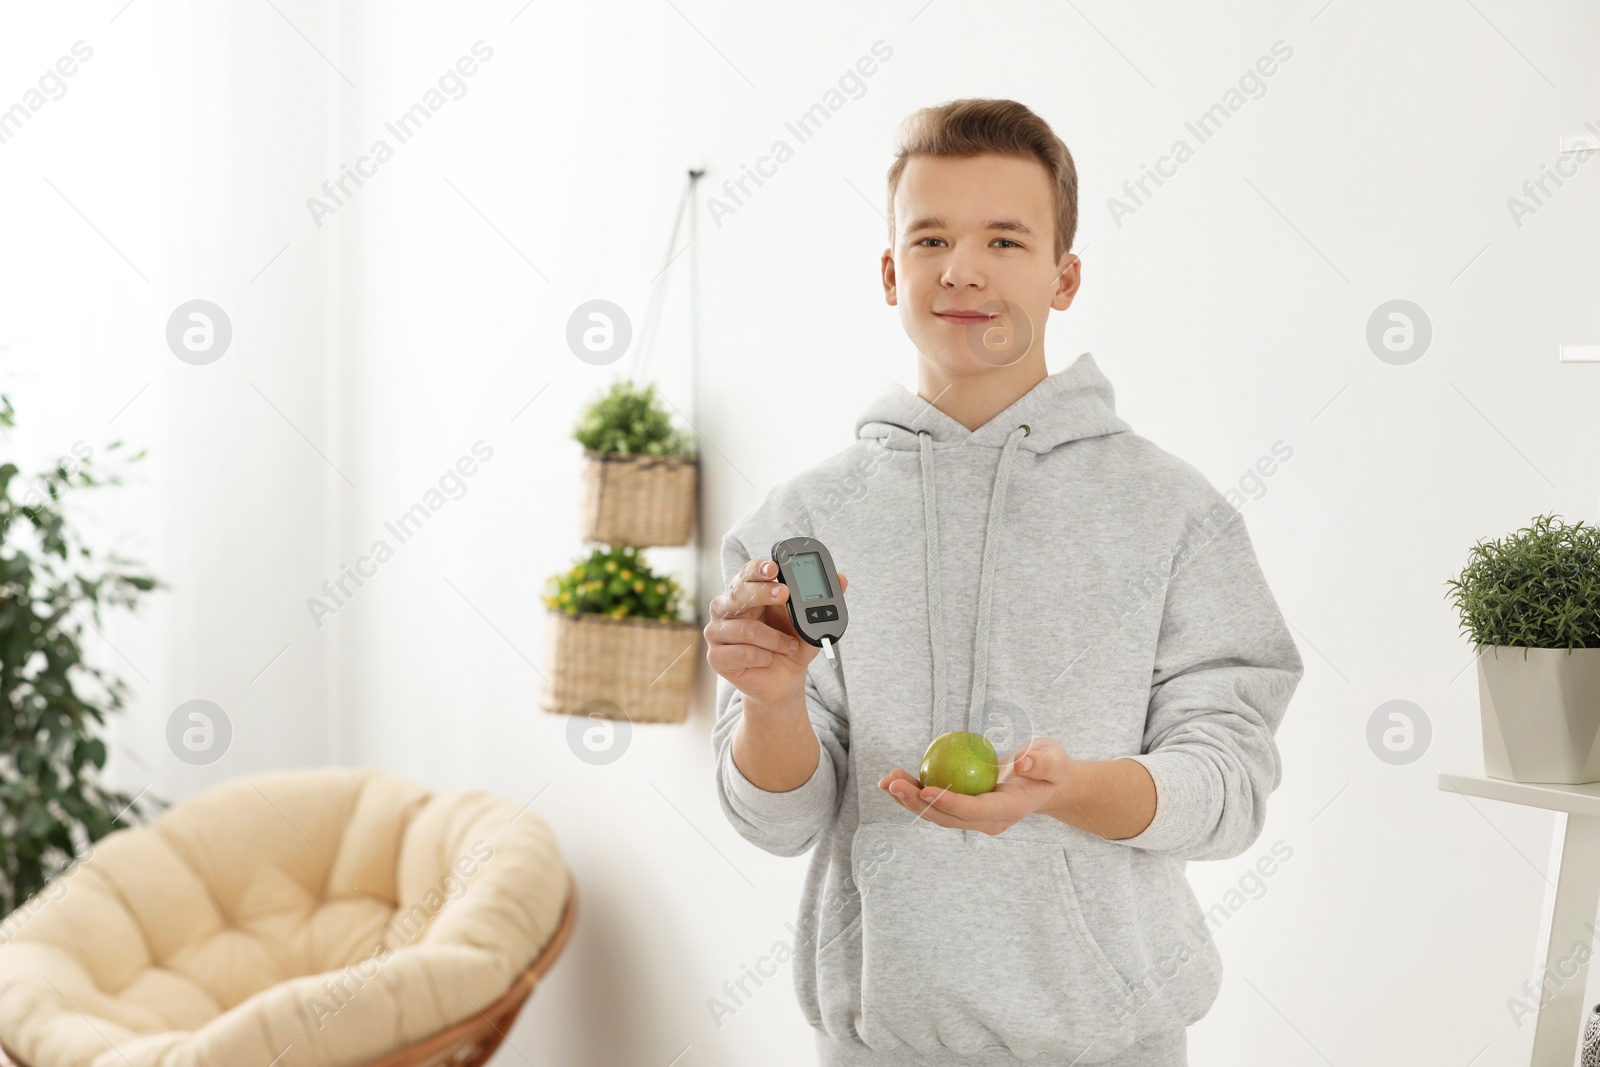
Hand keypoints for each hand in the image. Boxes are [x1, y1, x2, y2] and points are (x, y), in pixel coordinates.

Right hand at [704, 557, 848, 708]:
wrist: (784, 681)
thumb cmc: (790, 645)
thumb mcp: (809, 621)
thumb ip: (821, 599)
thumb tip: (841, 578)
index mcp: (746, 593)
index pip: (746, 573)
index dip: (758, 568)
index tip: (774, 568)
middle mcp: (726, 608)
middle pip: (739, 593)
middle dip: (764, 593)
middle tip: (785, 595)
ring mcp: (717, 632)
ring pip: (745, 628)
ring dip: (774, 639)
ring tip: (789, 646)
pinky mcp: (717, 657)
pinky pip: (742, 652)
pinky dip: (763, 657)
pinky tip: (769, 659)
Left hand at [878, 737, 1075, 834]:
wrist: (1045, 783)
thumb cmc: (1051, 767)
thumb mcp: (1055, 760)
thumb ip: (1043, 762)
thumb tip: (1022, 763)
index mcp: (1007, 810)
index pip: (974, 811)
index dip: (949, 802)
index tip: (926, 789)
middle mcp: (986, 820)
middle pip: (947, 817)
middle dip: (917, 803)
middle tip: (894, 783)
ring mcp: (973, 818)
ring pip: (936, 814)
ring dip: (909, 800)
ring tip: (885, 782)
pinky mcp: (963, 809)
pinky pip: (936, 803)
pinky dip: (914, 792)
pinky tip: (896, 779)